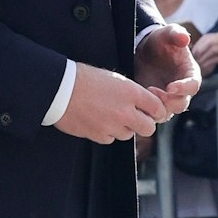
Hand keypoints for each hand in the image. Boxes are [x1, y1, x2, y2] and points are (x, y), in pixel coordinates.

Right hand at [54, 63, 168, 142]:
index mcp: (131, 92)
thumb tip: (144, 105)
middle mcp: (125, 111)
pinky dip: (107, 133)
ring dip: (123, 127)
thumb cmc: (85, 78)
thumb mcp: (114, 79)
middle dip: (145, 124)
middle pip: (148, 128)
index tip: (155, 113)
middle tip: (138, 119)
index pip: (157, 108)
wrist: (59, 89)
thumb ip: (131, 93)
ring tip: (110, 115)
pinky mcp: (98, 135)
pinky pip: (110, 139)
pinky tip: (98, 120)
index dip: (158, 111)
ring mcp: (111, 125)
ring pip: (128, 134)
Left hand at [135, 23, 200, 117]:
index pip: (193, 86)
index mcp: (190, 73)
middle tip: (153, 91)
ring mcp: (169, 97)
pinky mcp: (156, 102)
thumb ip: (176, 33)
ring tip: (144, 93)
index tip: (170, 87)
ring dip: (157, 107)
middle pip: (182, 103)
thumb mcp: (167, 33)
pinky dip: (147, 110)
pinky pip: (154, 113)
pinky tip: (138, 98)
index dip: (184, 88)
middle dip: (168, 101)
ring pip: (168, 112)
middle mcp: (183, 88)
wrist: (145, 48)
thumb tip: (185, 38)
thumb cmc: (160, 40)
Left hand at [192, 31, 217, 73]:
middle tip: (195, 59)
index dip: (198, 45)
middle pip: (208, 42)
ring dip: (203, 58)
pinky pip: (216, 59)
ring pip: (211, 50)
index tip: (193, 53)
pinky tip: (205, 69)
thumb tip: (195, 51)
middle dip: (199, 51)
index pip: (206, 37)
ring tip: (199, 65)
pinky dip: (208, 64)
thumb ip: (211, 46)